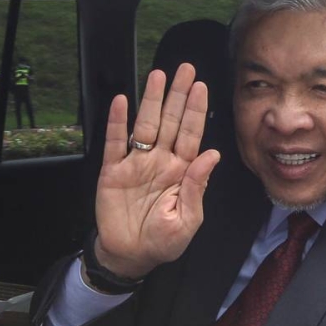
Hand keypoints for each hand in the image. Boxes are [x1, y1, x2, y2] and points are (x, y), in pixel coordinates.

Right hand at [92, 63, 220, 279]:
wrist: (130, 255)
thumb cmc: (162, 241)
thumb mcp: (187, 220)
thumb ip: (197, 187)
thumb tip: (212, 154)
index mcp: (181, 171)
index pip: (191, 135)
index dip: (195, 111)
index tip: (201, 87)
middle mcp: (160, 161)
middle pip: (170, 122)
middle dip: (177, 95)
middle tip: (184, 69)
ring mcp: (136, 164)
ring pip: (146, 125)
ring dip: (151, 101)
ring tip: (157, 76)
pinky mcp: (113, 171)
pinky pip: (116, 142)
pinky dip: (118, 122)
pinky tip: (122, 102)